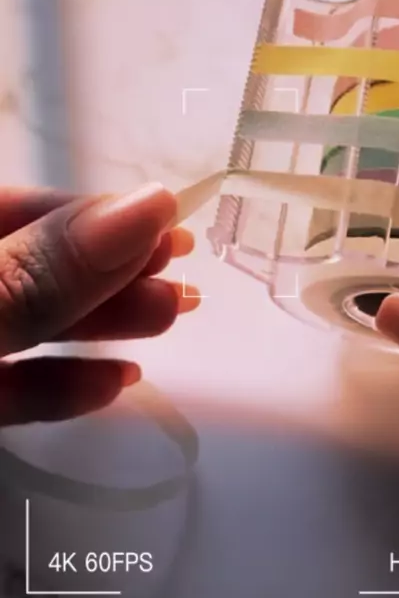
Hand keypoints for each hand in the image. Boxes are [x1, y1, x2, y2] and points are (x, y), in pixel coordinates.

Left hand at [0, 183, 199, 424]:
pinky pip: (8, 391)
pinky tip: (116, 382)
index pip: (14, 206)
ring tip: (169, 318)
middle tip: (182, 277)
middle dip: (110, 270)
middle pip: (33, 266)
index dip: (89, 212)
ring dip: (101, 324)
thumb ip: (45, 270)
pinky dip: (60, 386)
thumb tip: (150, 206)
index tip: (165, 223)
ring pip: (27, 326)